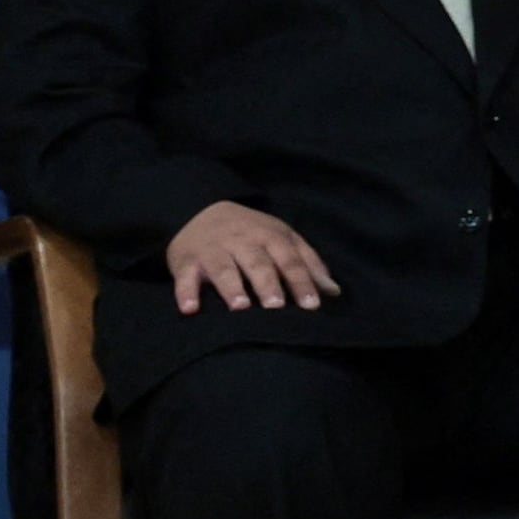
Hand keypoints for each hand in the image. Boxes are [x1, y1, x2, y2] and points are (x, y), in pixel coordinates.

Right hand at [168, 200, 338, 313]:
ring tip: (240, 307)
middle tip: (276, 306)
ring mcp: (213, 250)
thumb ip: (308, 264)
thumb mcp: (282, 239)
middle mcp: (242, 242)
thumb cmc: (251, 234)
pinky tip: (189, 309)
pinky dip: (185, 292)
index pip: (289, 260)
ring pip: (223, 268)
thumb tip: (333, 292)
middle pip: (257, 263)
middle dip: (267, 283)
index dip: (301, 281)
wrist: (200, 209)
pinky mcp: (186, 261)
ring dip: (231, 287)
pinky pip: (185, 276)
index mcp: (270, 237)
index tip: (312, 306)